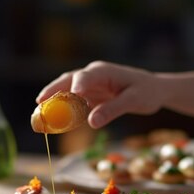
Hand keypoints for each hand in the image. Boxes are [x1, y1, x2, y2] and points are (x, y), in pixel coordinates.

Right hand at [36, 61, 162, 128]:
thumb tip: (91, 122)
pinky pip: (72, 102)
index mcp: (103, 71)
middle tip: (39, 104)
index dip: (74, 86)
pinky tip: (53, 122)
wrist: (153, 90)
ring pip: (67, 91)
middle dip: (52, 91)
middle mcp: (93, 76)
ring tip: (39, 114)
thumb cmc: (146, 92)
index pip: (84, 76)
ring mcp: (89, 86)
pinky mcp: (89, 96)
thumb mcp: (133, 101)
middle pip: (68, 81)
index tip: (66, 96)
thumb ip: (112, 110)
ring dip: (53, 101)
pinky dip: (62, 110)